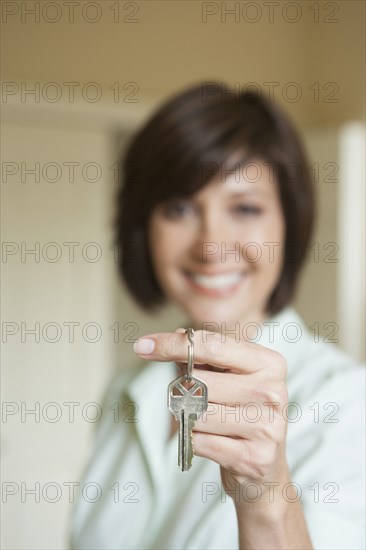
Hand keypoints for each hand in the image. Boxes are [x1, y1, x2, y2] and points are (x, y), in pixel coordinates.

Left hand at [133, 328, 288, 507]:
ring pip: (198, 413)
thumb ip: (205, 355)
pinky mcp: (255, 457)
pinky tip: (214, 442)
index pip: (213, 345)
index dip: (173, 344)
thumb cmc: (241, 413)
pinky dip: (195, 441)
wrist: (266, 469)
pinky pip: (200, 441)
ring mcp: (267, 426)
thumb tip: (177, 335)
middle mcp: (273, 391)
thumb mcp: (230, 377)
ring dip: (189, 419)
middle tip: (192, 400)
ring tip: (208, 424)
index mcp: (269, 363)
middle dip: (184, 391)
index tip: (144, 346)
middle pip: (201, 382)